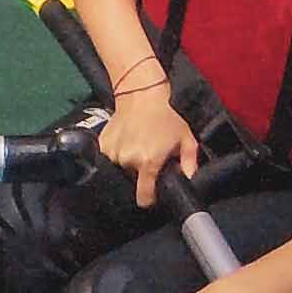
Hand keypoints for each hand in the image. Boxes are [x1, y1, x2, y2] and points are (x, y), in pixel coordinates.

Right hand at [96, 90, 198, 209]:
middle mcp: (126, 160)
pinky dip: (116, 152)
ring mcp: (111, 151)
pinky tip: (125, 140)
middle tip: (149, 157)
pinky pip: (109, 156)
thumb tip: (189, 181)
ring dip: (128, 162)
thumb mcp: (187, 140)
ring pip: (120, 168)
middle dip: (141, 172)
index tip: (152, 195)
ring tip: (137, 146)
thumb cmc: (167, 117)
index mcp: (148, 162)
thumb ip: (190, 164)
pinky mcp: (101, 142)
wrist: (140, 93)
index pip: (143, 195)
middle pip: (133, 179)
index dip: (149, 198)